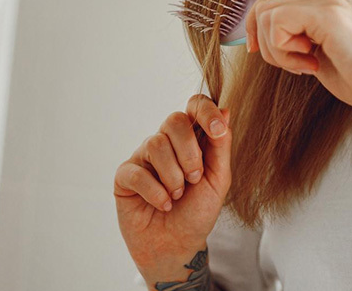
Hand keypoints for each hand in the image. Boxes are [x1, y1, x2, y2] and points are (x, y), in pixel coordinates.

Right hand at [113, 94, 230, 269]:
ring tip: (178, 195)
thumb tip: (226, 110)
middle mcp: (166, 142)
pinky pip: (137, 171)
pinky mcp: (125, 176)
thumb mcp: (218, 179)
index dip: (206, 111)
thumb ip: (221, 146)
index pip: (195, 106)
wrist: (177, 245)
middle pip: (174, 120)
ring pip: (156, 144)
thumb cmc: (197, 211)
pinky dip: (155, 191)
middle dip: (189, 151)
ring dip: (173, 176)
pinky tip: (163, 204)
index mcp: (191, 138)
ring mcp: (144, 157)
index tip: (218, 130)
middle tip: (194, 178)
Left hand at [244, 0, 351, 120]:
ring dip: (275, 48)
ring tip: (305, 67)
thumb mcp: (324, 55)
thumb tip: (264, 38)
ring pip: (268, 11)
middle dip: (260, 34)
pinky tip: (311, 66)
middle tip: (285, 63)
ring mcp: (332, 0)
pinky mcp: (330, 15)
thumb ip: (300, 40)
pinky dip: (283, 50)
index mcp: (332, 0)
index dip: (260, 23)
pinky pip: (277, 21)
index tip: (264, 53)